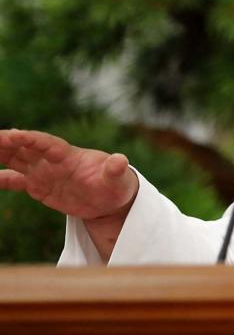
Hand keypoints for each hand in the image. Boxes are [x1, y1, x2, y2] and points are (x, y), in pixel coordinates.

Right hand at [0, 128, 138, 220]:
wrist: (111, 200)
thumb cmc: (116, 185)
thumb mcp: (118, 178)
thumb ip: (115, 169)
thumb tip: (120, 160)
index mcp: (69, 156)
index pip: (46, 143)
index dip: (29, 138)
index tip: (12, 134)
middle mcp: (53, 161)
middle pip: (25, 148)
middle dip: (5, 142)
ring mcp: (44, 173)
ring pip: (16, 159)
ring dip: (0, 154)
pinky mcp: (39, 187)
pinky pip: (15, 181)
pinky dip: (2, 178)